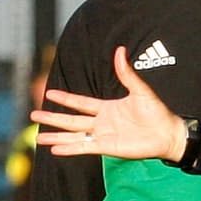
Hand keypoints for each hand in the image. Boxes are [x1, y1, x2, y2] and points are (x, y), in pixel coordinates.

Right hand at [32, 47, 188, 161]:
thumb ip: (126, 73)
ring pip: (74, 136)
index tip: (48, 93)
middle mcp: (102, 122)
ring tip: (39, 137)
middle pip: (71, 120)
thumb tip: (119, 51)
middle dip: (53, 118)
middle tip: (34, 115)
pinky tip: (55, 149)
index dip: (65, 98)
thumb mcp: (140, 90)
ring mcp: (103, 136)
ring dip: (56, 135)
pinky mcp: (107, 147)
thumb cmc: (157, 112)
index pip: (80, 103)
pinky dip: (69, 148)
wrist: (167, 133)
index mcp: (107, 108)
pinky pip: (84, 148)